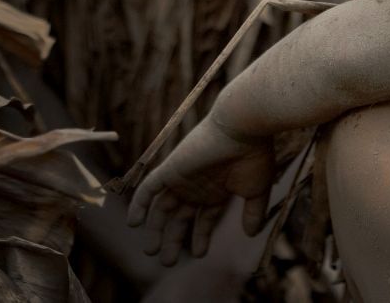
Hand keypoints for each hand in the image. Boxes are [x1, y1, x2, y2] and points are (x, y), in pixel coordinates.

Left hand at [127, 114, 273, 265]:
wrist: (243, 128)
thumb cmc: (254, 156)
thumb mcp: (257, 189)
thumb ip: (253, 212)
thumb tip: (252, 234)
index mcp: (217, 190)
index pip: (204, 218)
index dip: (200, 236)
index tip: (200, 255)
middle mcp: (197, 186)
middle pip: (179, 217)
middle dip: (173, 239)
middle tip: (166, 261)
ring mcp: (182, 178)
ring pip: (162, 207)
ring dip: (154, 228)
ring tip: (151, 251)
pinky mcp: (170, 169)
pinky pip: (148, 189)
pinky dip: (139, 204)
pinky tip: (133, 223)